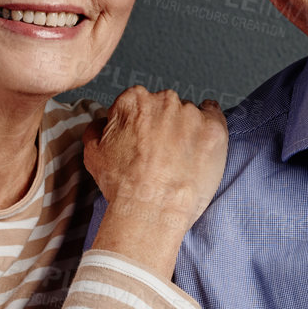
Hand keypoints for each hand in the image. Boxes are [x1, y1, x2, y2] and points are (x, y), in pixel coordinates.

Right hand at [84, 88, 227, 275]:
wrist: (152, 208)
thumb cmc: (124, 185)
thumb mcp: (93, 154)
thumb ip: (96, 129)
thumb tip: (102, 123)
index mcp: (133, 100)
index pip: (138, 104)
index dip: (139, 125)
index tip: (142, 140)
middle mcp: (163, 100)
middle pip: (165, 107)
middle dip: (164, 126)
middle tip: (161, 153)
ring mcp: (191, 113)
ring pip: (189, 114)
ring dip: (186, 130)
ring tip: (181, 159)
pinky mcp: (213, 128)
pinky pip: (214, 115)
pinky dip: (209, 126)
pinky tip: (201, 143)